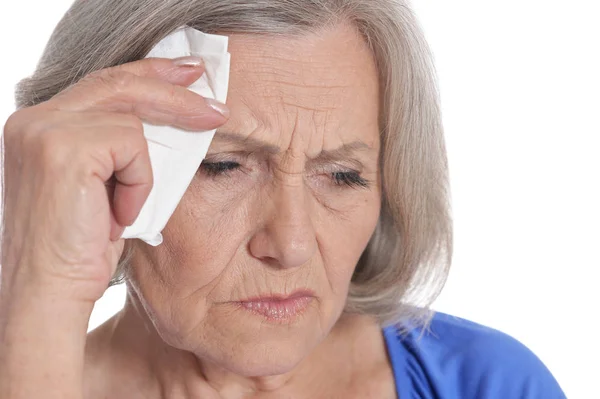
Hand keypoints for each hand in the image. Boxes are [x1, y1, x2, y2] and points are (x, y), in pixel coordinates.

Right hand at [1, 56, 228, 302]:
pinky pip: (131, 146)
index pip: (103, 85)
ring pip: (131, 117)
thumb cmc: (80, 247)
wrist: (49, 293)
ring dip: (145, 170)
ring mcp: (44, 129)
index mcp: (40, 125)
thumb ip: (118, 148)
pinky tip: (118, 216)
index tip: (187, 75)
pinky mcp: (63, 147)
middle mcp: (34, 119)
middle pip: (119, 83)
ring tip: (125, 210)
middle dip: (174, 90)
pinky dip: (138, 183)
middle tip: (216, 104)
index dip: (149, 75)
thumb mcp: (104, 186)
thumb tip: (169, 121)